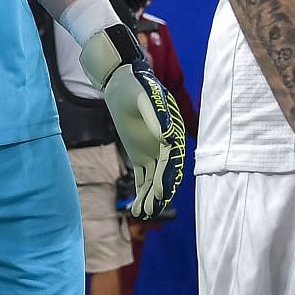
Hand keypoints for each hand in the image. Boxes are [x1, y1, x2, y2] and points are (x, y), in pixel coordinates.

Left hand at [80, 23, 184, 217]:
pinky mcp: (141, 155)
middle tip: (151, 211)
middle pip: (165, 173)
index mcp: (172, 132)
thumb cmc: (136, 85)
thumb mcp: (145, 97)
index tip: (160, 192)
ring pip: (155, 179)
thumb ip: (156, 116)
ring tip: (142, 213)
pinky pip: (143, 177)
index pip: (172, 159)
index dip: (167, 177)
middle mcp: (166, 145)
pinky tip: (137, 207)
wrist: (122, 81)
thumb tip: (168, 137)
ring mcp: (154, 152)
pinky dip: (141, 192)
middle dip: (160, 193)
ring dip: (150, 197)